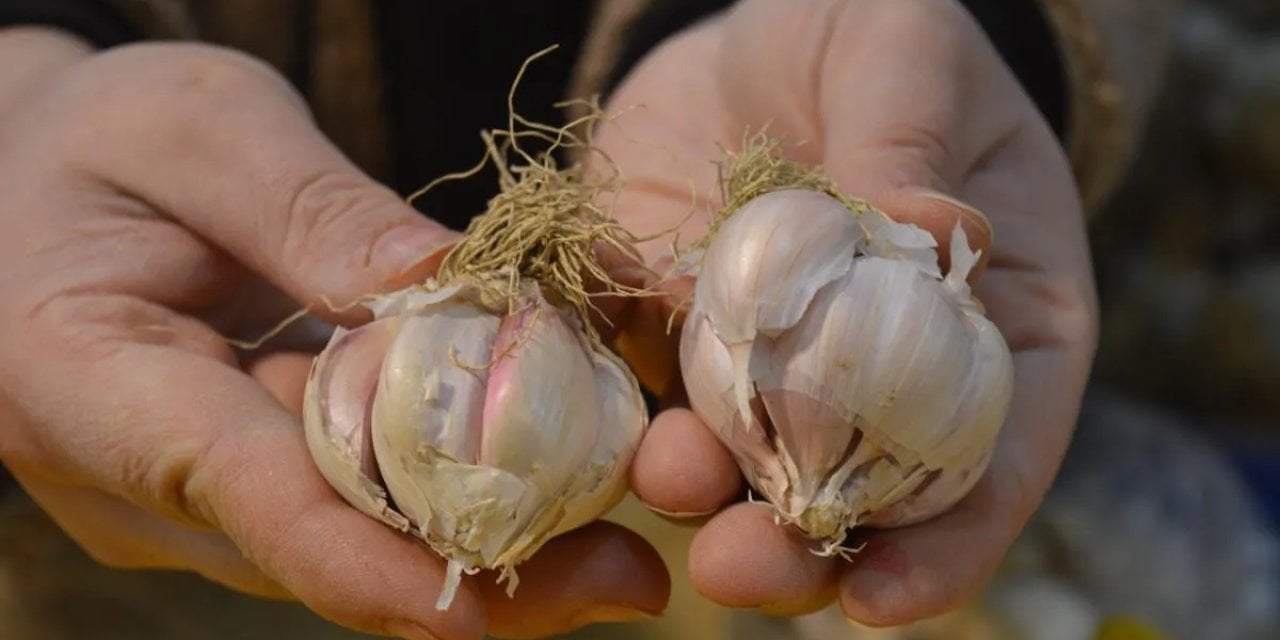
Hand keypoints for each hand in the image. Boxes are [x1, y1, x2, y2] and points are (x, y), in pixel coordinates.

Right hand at [0, 30, 667, 639]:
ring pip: (353, 543)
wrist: (31, 184)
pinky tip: (562, 482)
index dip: (362, 564)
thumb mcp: (192, 127)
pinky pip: (359, 501)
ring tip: (624, 553)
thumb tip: (451, 285)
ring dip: (490, 548)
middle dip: (479, 572)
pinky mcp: (250, 477)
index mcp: (91, 384)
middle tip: (629, 578)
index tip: (477, 612)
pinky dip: (458, 494)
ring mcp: (197, 494)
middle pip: (324, 547)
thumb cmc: (94, 142)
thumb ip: (309, 207)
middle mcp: (144, 477)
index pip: (241, 492)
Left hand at [599, 0, 1097, 624]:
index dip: (947, 541)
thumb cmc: (877, 32)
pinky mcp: (670, 333)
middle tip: (741, 564)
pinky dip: (615, 410)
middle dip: (798, 543)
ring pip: (736, 458)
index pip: (988, 458)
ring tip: (664, 478)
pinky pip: (639, 385)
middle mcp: (875, 370)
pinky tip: (586, 413)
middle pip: (851, 488)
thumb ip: (912, 142)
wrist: (754, 27)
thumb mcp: (906, 56)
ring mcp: (765, 361)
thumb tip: (928, 231)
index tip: (888, 600)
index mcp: (984, 326)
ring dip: (698, 491)